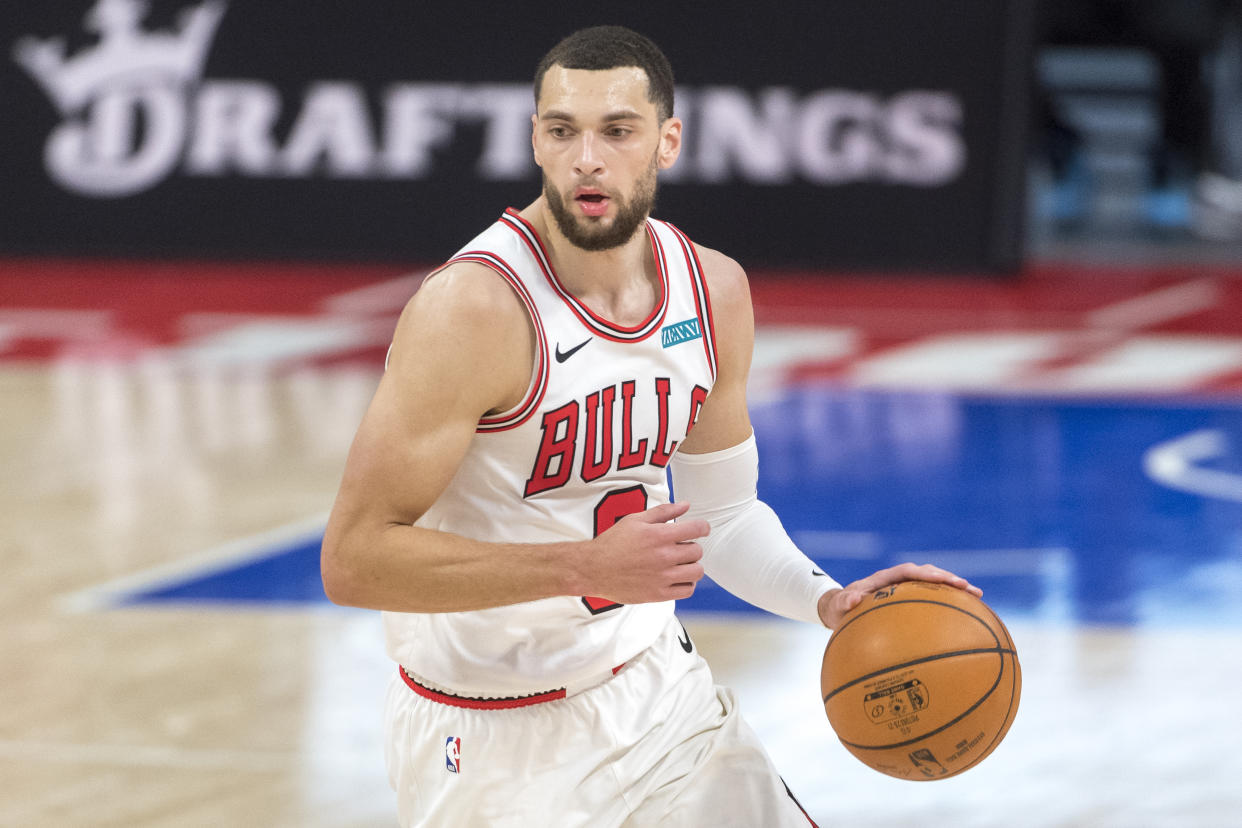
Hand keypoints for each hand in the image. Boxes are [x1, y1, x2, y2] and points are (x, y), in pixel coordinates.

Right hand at [579, 501, 708, 603]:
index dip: (703, 527)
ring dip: (692, 566)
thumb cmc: (613, 542)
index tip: (700, 529)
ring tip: (680, 564)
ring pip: (696, 572)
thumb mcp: (635, 520)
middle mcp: (664, 556)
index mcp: (659, 535)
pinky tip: (677, 577)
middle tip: (679, 548)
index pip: (697, 529)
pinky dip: (687, 583)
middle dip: (691, 547)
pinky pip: (687, 590)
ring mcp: (662, 577)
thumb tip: (686, 505)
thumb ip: (663, 512)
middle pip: (697, 551)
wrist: (593, 569)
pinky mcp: (658, 594)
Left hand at [816, 562, 981, 629]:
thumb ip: (844, 601)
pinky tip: (965, 620)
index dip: (930, 574)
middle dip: (950, 580)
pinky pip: (931, 601)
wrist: (838, 609)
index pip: (912, 571)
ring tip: (977, 599)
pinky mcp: (908, 602)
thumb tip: (854, 599)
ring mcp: (905, 591)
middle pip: (929, 575)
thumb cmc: (839, 608)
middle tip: (971, 590)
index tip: (947, 580)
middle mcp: (898, 581)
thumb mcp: (838, 606)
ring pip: (933, 586)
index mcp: (886, 578)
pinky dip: (947, 605)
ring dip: (954, 590)